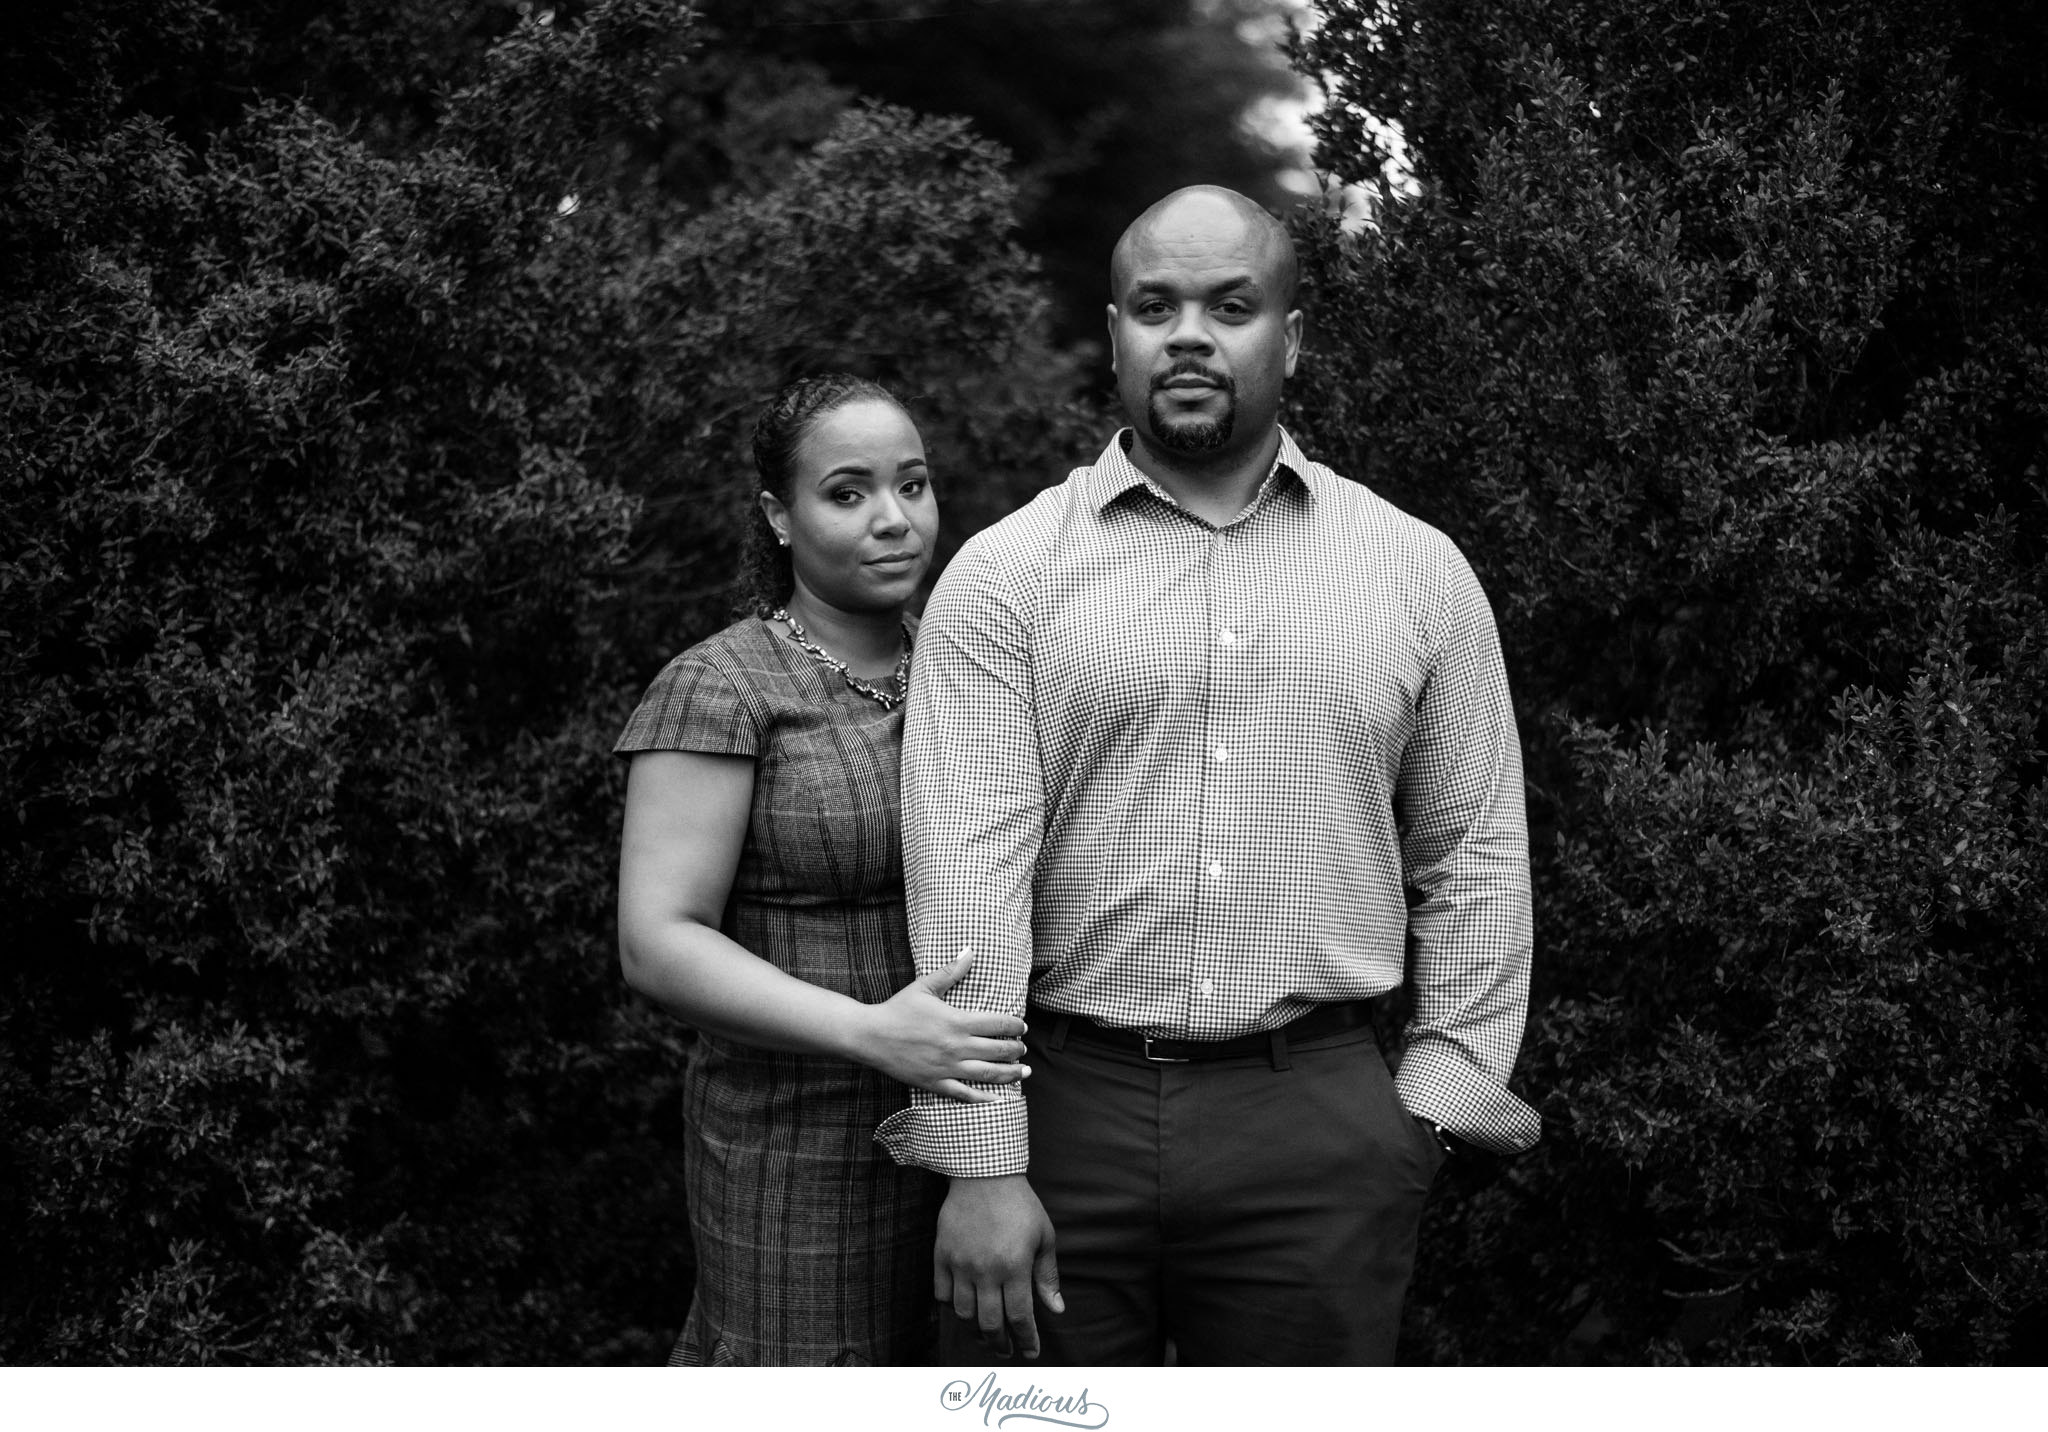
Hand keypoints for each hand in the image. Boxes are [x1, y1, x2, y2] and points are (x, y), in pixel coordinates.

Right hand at [857, 949, 1028, 1101]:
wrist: (870, 1036)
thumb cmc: (898, 1009)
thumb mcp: (924, 986)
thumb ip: (951, 971)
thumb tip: (970, 951)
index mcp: (956, 1021)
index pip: (997, 1023)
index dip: (1015, 1026)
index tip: (1023, 1027)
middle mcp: (956, 1046)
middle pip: (998, 1050)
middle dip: (1016, 1050)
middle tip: (1024, 1049)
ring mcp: (947, 1067)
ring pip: (987, 1073)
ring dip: (1009, 1073)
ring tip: (1023, 1072)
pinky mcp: (935, 1083)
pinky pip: (965, 1094)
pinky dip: (983, 1098)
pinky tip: (997, 1098)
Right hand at [934, 1174, 1062, 1358]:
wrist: (983, 1174)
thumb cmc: (1020, 1205)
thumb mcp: (1044, 1237)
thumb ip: (1047, 1276)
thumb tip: (1056, 1310)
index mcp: (1015, 1266)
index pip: (1020, 1317)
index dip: (1026, 1340)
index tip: (1031, 1352)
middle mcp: (985, 1270)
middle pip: (990, 1324)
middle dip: (1000, 1344)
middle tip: (1007, 1350)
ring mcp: (960, 1264)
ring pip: (964, 1314)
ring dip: (976, 1330)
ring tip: (987, 1333)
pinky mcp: (941, 1256)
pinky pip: (942, 1294)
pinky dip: (952, 1307)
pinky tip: (965, 1308)